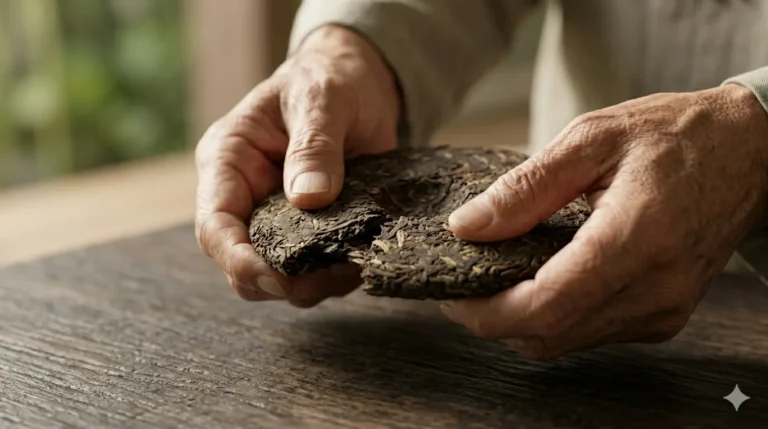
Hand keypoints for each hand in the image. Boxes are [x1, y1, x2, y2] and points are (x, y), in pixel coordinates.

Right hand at [194, 26, 400, 306]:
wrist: (359, 82)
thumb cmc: (329, 79)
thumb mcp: (322, 100)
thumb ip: (315, 146)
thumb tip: (310, 199)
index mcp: (228, 162)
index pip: (215, 226)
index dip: (240, 261)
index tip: (279, 279)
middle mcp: (245, 197)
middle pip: (242, 264)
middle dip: (282, 282)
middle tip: (336, 275)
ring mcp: (276, 218)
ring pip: (278, 276)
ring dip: (314, 284)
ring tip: (356, 265)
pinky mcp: (310, 230)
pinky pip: (312, 269)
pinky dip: (335, 275)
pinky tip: (362, 259)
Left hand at [441, 84, 767, 359]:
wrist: (748, 153)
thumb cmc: (674, 135)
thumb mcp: (591, 139)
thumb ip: (525, 187)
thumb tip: (468, 226)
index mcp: (637, 236)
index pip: (545, 306)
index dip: (486, 310)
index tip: (451, 290)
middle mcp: (655, 287)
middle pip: (547, 334)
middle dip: (491, 318)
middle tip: (461, 283)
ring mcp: (663, 309)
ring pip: (565, 341)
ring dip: (519, 319)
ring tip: (493, 277)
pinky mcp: (663, 315)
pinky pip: (590, 332)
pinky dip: (552, 315)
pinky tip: (539, 279)